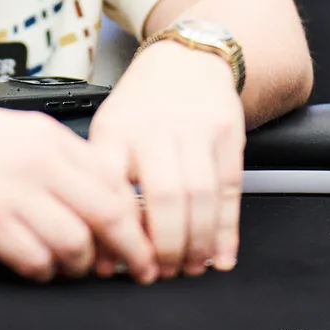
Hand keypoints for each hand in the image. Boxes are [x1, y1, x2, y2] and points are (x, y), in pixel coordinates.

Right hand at [0, 105, 155, 283]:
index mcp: (50, 138)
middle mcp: (38, 162)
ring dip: (81, 263)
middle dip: (129, 248)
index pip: (114, 180)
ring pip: (75, 242)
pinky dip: (45, 270)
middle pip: (107, 213)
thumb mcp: (24, 131)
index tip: (141, 235)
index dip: (135, 216)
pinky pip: (36, 259)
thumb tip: (108, 192)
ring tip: (75, 265)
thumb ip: (65, 158)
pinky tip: (39, 265)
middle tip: (137, 266)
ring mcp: (13, 193)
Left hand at [87, 40, 244, 277]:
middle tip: (158, 273)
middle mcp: (156, 127)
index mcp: (116, 129)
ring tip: (188, 269)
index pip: (111, 185)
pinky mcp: (228, 133)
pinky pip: (231, 189)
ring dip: (197, 242)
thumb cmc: (143, 104)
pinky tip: (221, 256)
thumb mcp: (109, 128)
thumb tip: (99, 246)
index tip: (110, 265)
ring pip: (201, 195)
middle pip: (164, 196)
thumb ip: (104, 180)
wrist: (189, 56)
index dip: (112, 229)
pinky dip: (227, 229)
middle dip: (164, 245)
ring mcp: (195, 128)